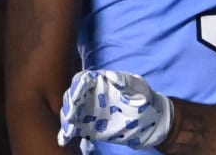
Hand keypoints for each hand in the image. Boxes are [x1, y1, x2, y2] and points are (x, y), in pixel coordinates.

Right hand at [57, 70, 173, 149]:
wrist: (150, 123)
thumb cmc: (145, 100)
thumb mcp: (139, 88)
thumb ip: (126, 82)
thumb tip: (110, 75)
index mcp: (101, 81)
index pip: (84, 79)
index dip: (77, 85)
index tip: (76, 94)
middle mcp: (91, 95)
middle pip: (73, 95)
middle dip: (69, 103)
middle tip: (70, 114)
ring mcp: (88, 111)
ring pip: (70, 112)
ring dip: (66, 119)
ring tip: (68, 129)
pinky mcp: (88, 126)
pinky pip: (74, 128)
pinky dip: (67, 133)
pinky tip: (64, 139)